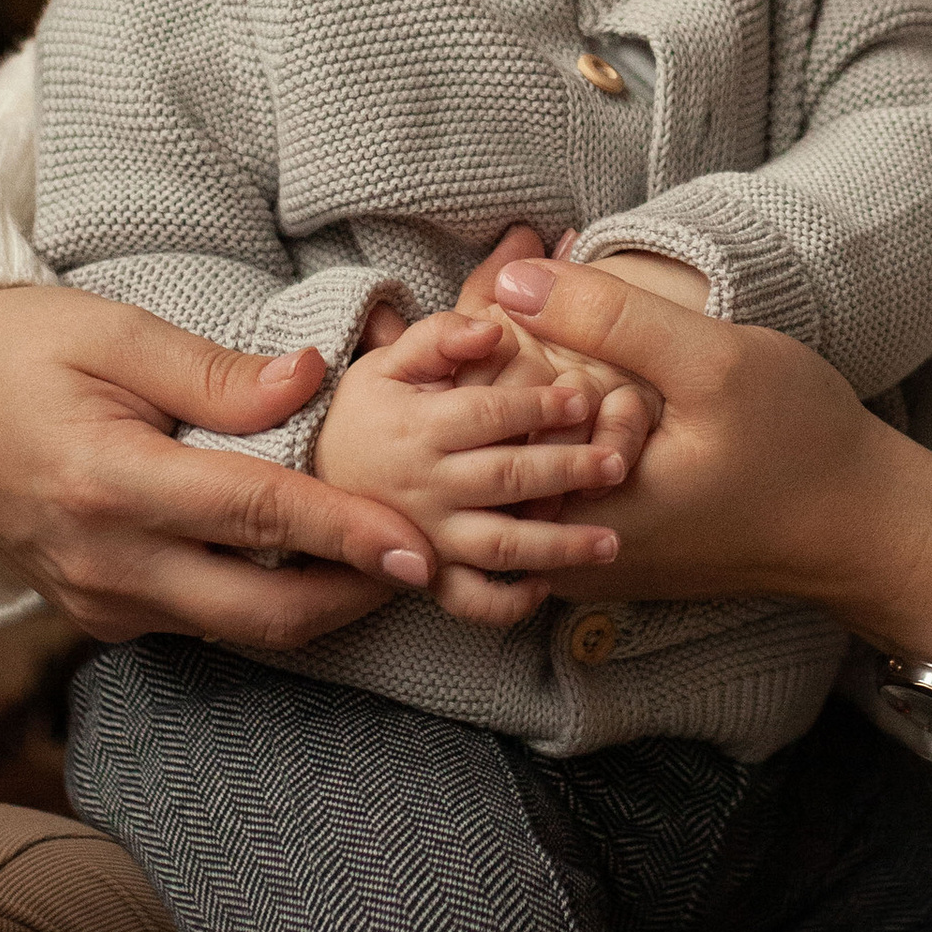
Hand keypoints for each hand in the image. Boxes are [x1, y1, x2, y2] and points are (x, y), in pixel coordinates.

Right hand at [0, 284, 434, 650]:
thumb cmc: (19, 345)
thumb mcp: (114, 331)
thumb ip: (215, 370)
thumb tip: (312, 379)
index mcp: (108, 483)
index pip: (255, 518)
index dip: (346, 534)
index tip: (418, 548)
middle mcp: (102, 561)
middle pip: (258, 612)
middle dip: (352, 598)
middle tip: (424, 564)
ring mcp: (95, 600)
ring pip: (232, 630)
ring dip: (313, 606)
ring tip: (383, 565)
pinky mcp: (95, 613)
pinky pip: (195, 624)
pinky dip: (258, 604)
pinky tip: (304, 566)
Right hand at [315, 311, 634, 628]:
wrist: (314, 476)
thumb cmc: (369, 410)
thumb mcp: (390, 363)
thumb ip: (440, 336)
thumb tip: (491, 329)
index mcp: (420, 427)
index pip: (488, 415)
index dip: (538, 406)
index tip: (583, 397)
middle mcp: (427, 486)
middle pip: (506, 479)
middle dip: (566, 471)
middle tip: (617, 463)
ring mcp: (429, 536)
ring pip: (499, 546)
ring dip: (557, 546)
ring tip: (611, 541)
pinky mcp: (430, 574)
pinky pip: (469, 599)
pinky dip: (506, 602)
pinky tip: (548, 587)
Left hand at [488, 258, 931, 786]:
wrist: (864, 525)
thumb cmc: (800, 446)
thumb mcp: (712, 363)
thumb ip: (610, 319)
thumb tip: (513, 277)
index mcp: (572, 516)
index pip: (474, 415)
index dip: (486, 332)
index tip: (527, 272)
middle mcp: (562, 552)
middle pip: (489, 437)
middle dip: (509, 350)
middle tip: (545, 280)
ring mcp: (586, 555)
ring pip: (522, 453)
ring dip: (539, 379)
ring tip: (582, 318)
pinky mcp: (612, 546)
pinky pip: (558, 472)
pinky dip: (569, 412)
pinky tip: (611, 364)